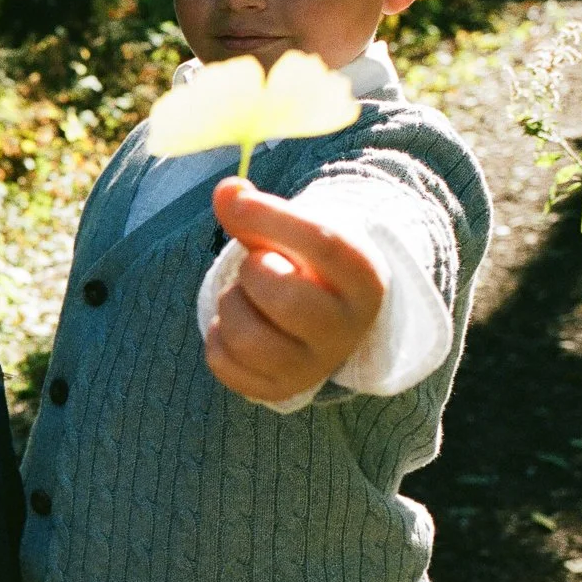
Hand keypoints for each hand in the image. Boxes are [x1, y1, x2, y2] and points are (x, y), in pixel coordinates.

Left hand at [204, 178, 384, 403]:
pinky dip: (217, 337)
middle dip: (253, 272)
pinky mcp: (279, 390)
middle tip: (258, 267)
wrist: (323, 319)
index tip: (239, 201)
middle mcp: (346, 329)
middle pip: (286, 299)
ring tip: (246, 297)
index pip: (323, 244)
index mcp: (364, 279)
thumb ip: (258, 212)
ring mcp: (313, 367)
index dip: (271, 219)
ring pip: (248, 337)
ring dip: (231, 305)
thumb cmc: (304, 266)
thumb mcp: (293, 234)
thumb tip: (226, 191)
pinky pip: (223, 363)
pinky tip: (238, 324)